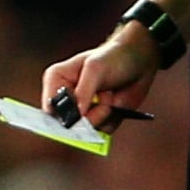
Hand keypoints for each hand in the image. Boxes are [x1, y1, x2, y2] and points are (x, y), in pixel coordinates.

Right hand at [37, 19, 165, 134]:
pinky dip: (111, 120)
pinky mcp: (99, 119)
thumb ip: (83, 92)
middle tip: (104, 100)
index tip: (81, 114)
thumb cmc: (113, 57)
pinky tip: (115, 104)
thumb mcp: (95, 69)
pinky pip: (101, 131)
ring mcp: (83, 110)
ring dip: (103, 116)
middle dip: (88, 117)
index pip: (50, 108)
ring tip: (110, 96)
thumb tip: (76, 114)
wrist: (139, 61)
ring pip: (86, 130)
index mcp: (56, 81)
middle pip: (67, 124)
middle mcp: (67, 98)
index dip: (63, 116)